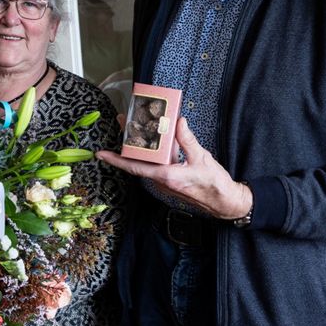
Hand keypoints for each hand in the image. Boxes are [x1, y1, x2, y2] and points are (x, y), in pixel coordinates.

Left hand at [98, 117, 251, 219]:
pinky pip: (155, 165)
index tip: (101, 154)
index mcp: (166, 176)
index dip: (116, 160)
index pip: (135, 167)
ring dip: (139, 146)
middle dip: (127, 142)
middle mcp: (161, 181)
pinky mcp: (170, 181)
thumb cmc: (215, 184)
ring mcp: (164, 182)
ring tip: (135, 126)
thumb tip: (178, 122)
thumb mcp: (202, 158)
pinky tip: (155, 139)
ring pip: (146, 162)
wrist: (225, 202)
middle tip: (122, 122)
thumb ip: (188, 140)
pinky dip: (152, 152)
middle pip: (137, 160)